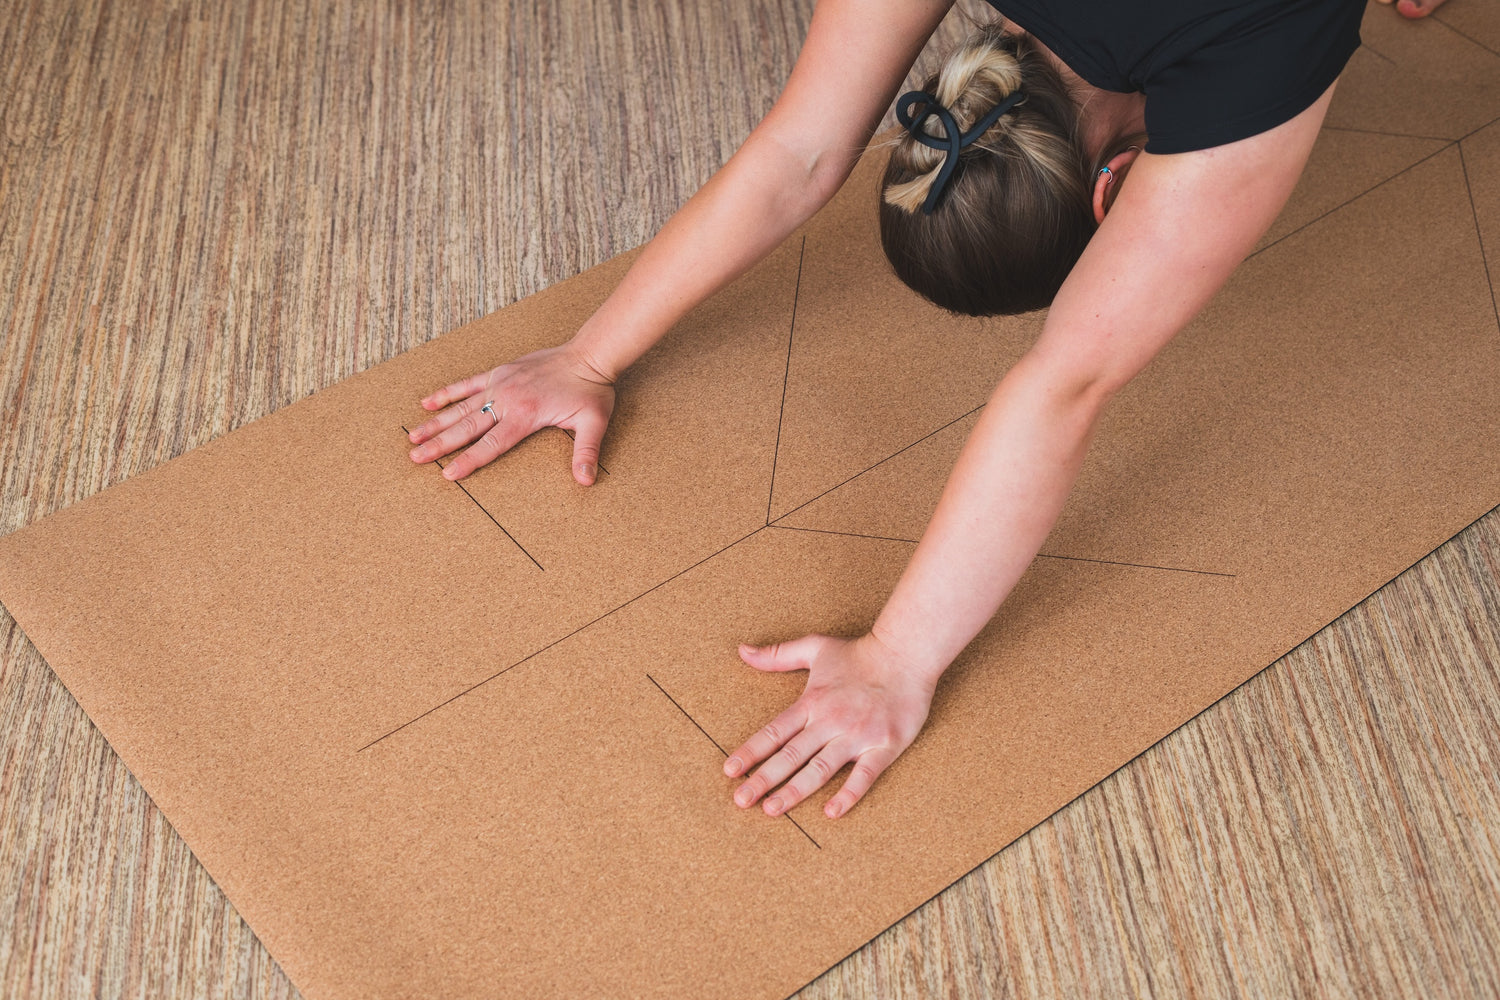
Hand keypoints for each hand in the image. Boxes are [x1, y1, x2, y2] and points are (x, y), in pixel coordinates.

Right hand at [407, 344, 615, 483]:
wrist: (589, 354)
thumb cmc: (591, 390)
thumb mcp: (594, 423)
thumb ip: (586, 452)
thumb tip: (585, 481)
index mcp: (525, 415)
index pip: (491, 444)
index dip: (468, 460)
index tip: (448, 474)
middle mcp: (507, 400)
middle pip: (467, 426)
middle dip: (440, 444)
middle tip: (415, 457)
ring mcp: (501, 384)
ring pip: (461, 407)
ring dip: (436, 422)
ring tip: (413, 436)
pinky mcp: (501, 372)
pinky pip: (468, 383)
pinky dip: (447, 392)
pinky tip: (427, 402)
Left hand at [725, 633, 937, 819]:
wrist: (906, 654)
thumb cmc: (859, 653)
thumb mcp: (815, 647)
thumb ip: (777, 655)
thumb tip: (742, 651)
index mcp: (812, 702)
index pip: (774, 732)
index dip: (751, 752)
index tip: (730, 771)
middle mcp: (830, 721)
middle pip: (791, 755)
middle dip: (764, 779)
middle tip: (741, 800)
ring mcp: (857, 735)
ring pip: (820, 769)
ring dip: (795, 791)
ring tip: (772, 810)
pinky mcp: (884, 746)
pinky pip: (864, 775)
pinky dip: (848, 794)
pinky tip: (831, 812)